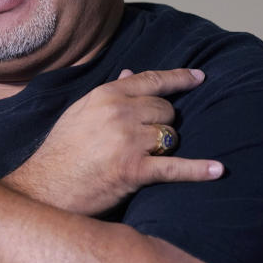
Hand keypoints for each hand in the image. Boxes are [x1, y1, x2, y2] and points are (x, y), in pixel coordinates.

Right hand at [7, 69, 222, 215]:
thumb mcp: (80, 112)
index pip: (152, 80)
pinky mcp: (134, 170)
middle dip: (163, 124)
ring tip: (144, 158)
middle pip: (167, 110)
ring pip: (171, 136)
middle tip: (145, 140)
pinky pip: (175, 167)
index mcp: (106, 95)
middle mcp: (119, 113)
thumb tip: (130, 75)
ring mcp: (128, 141)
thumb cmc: (62, 151)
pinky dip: (198, 170)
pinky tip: (218, 171)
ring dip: (165, 147)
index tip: (200, 77)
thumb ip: (108, 94)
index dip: (180, 78)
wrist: (45, 187)